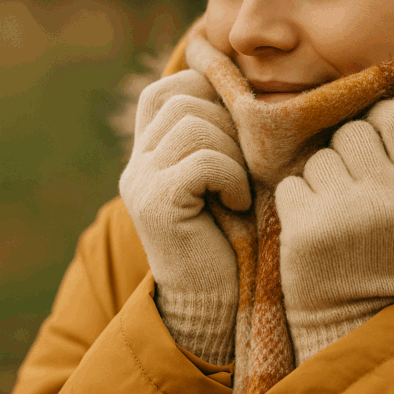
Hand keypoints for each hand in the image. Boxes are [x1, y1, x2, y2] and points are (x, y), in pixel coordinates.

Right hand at [119, 69, 250, 363]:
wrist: (214, 305)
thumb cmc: (236, 238)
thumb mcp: (228, 177)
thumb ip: (227, 137)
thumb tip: (257, 88)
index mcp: (150, 151)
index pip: (167, 88)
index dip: (208, 93)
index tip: (238, 127)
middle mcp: (137, 163)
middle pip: (184, 100)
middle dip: (228, 125)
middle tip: (244, 167)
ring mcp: (141, 181)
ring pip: (193, 125)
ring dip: (232, 153)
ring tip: (240, 188)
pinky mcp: (155, 203)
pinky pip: (203, 160)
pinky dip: (232, 178)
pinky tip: (236, 204)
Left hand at [275, 99, 393, 364]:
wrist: (358, 318)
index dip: (382, 118)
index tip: (376, 137)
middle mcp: (385, 198)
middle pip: (353, 131)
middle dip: (348, 153)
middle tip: (354, 186)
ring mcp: (342, 213)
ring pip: (318, 158)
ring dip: (322, 179)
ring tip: (336, 212)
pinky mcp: (303, 229)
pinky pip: (290, 184)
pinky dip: (297, 201)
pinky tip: (314, 226)